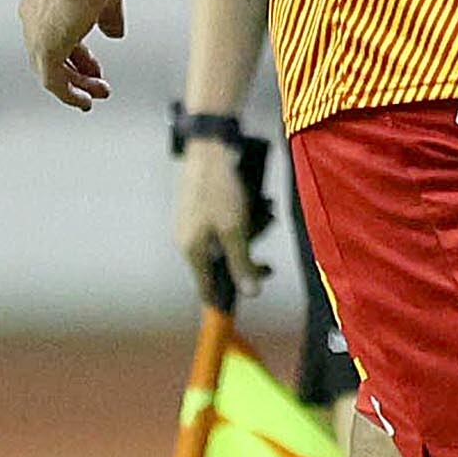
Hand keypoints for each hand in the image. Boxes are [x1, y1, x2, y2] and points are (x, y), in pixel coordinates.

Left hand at [20, 0, 126, 108]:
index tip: (92, 65)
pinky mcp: (45, 48)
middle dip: (77, 71)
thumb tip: (114, 32)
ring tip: (95, 95)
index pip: (57, 33)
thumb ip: (109, 16)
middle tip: (96, 84)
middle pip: (52, 54)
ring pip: (50, 71)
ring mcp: (37, 33)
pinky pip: (53, 82)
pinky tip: (84, 101)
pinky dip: (69, 94)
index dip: (77, 51)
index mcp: (46, 0)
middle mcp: (35, 17)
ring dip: (76, 85)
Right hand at [172, 139, 264, 297]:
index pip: (206, 287)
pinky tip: (258, 205)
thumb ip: (242, 264)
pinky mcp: (202, 206)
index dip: (224, 299)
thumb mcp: (236, 230)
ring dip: (250, 233)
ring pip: (227, 241)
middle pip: (222, 264)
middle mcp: (188, 239)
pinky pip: (225, 223)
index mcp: (192, 250)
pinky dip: (243, 218)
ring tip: (265, 216)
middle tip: (269, 265)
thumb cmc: (221, 190)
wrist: (210, 147)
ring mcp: (194, 222)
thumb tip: (251, 294)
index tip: (239, 308)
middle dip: (248, 258)